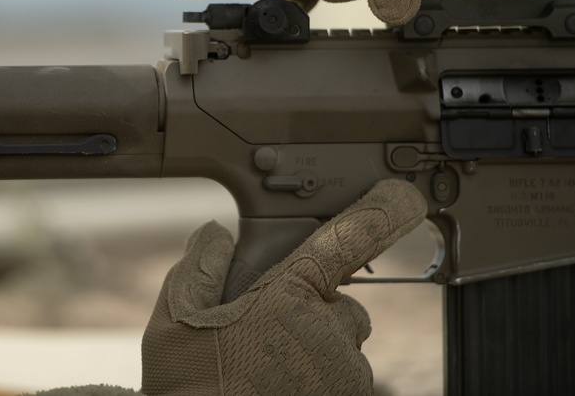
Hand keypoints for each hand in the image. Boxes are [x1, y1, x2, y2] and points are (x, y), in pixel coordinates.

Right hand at [141, 179, 426, 395]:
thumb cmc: (189, 384)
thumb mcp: (173, 318)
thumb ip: (198, 267)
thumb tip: (216, 236)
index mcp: (287, 292)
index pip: (347, 239)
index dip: (380, 212)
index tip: (402, 197)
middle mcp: (326, 329)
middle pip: (341, 306)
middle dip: (313, 314)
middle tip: (265, 336)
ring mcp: (343, 372)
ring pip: (343, 348)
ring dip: (315, 354)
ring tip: (265, 371)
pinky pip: (344, 382)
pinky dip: (319, 382)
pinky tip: (277, 388)